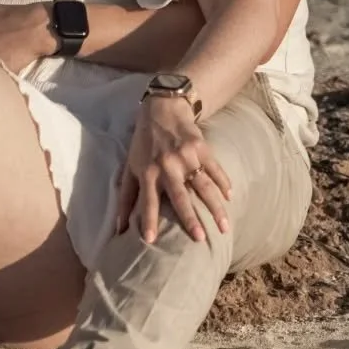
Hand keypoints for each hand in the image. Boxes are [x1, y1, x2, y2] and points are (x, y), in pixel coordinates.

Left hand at [117, 97, 231, 244]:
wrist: (162, 108)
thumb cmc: (143, 141)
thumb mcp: (130, 165)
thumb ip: (126, 196)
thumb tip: (118, 226)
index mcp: (147, 171)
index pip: (148, 200)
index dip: (148, 219)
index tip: (151, 240)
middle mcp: (166, 166)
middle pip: (179, 196)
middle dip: (189, 217)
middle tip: (199, 238)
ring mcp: (186, 156)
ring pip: (202, 185)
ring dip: (215, 207)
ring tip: (224, 227)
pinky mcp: (201, 147)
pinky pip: (215, 168)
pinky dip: (223, 182)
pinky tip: (230, 197)